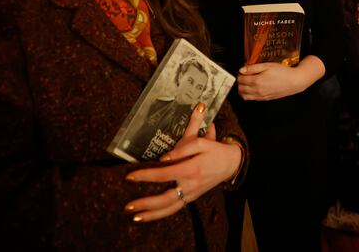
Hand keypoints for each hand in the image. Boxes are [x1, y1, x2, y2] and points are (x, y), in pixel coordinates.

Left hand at [124, 104, 241, 222]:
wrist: (231, 163)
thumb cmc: (214, 150)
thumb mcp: (201, 142)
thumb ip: (183, 148)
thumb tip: (164, 157)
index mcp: (191, 169)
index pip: (164, 174)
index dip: (146, 176)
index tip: (130, 176)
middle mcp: (191, 185)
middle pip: (165, 198)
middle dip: (146, 203)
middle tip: (128, 206)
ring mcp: (192, 193)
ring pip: (170, 208)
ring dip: (152, 214)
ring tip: (135, 216)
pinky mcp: (192, 197)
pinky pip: (175, 208)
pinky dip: (161, 214)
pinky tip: (149, 216)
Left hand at [237, 62, 304, 100]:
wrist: (294, 82)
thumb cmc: (282, 72)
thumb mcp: (267, 66)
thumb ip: (253, 68)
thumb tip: (241, 70)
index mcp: (257, 81)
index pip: (240, 80)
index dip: (240, 74)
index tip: (243, 71)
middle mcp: (257, 90)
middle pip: (240, 88)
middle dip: (239, 82)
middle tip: (244, 76)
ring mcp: (261, 96)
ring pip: (244, 96)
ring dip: (242, 89)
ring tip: (247, 82)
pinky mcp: (265, 99)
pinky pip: (251, 99)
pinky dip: (248, 94)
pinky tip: (253, 88)